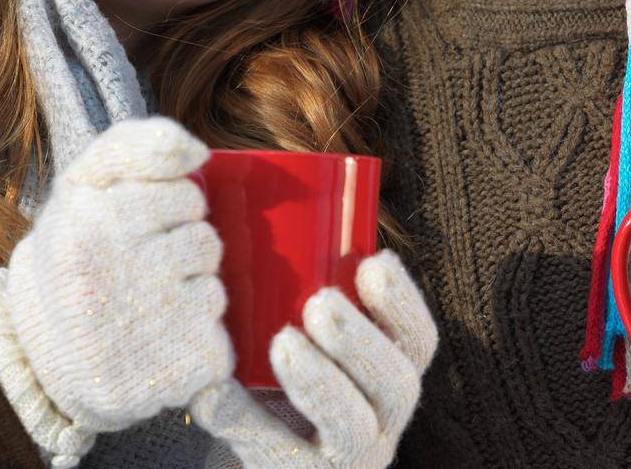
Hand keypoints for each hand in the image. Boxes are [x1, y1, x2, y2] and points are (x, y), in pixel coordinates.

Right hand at [0, 117, 232, 465]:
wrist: (48, 354)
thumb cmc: (78, 253)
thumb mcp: (84, 185)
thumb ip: (134, 145)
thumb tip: (198, 151)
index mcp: (91, 224)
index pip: (187, 196)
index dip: (168, 210)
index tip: (134, 230)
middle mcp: (117, 275)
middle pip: (206, 240)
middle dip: (182, 249)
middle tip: (141, 270)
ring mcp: (148, 328)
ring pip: (215, 289)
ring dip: (192, 291)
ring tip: (147, 306)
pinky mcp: (177, 371)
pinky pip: (219, 333)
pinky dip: (197, 336)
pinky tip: (159, 342)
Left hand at [191, 249, 437, 468]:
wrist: (239, 461)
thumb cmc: (262, 374)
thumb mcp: (285, 328)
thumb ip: (285, 284)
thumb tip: (243, 189)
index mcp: (386, 372)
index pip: (418, 340)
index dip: (403, 302)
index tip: (372, 261)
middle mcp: (380, 421)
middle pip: (399, 384)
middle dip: (362, 340)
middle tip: (320, 302)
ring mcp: (347, 463)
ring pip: (357, 430)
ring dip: (322, 383)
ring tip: (282, 342)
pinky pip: (283, 461)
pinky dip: (245, 424)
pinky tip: (211, 396)